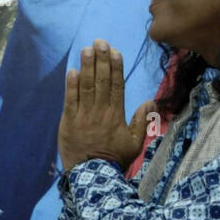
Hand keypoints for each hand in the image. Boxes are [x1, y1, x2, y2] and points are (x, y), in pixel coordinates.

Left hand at [58, 40, 153, 170]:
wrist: (92, 177)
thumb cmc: (114, 160)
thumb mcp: (135, 143)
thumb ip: (142, 121)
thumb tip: (151, 102)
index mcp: (116, 115)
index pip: (117, 86)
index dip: (116, 67)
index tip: (115, 51)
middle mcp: (100, 112)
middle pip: (102, 81)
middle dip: (101, 60)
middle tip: (100, 42)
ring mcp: (83, 116)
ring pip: (86, 87)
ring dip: (86, 66)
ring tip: (86, 49)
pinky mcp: (68, 122)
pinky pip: (70, 100)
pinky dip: (71, 85)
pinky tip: (72, 70)